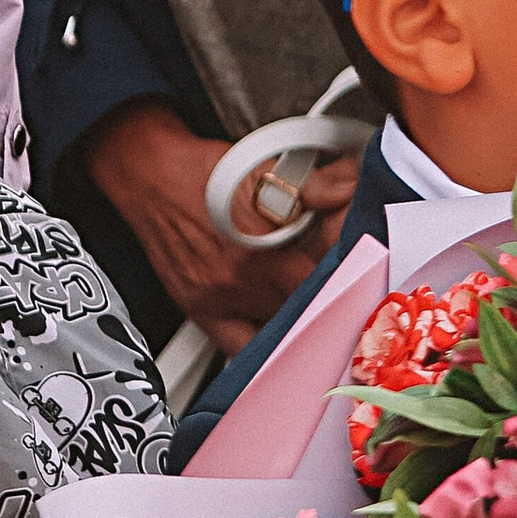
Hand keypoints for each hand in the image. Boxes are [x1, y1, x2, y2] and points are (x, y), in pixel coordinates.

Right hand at [84, 101, 336, 351]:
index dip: (353, 275)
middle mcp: (243, 276)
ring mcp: (221, 297)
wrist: (150, 177)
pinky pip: (238, 347)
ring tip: (324, 315)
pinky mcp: (201, 310)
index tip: (366, 275)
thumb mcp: (267, 168)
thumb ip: (316, 184)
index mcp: (266, 241)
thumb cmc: (205, 173)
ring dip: (305, 322)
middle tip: (350, 298)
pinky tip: (285, 346)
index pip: (327, 273)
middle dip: (333, 302)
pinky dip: (264, 349)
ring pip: (280, 327)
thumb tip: (350, 186)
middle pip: (307, 306)